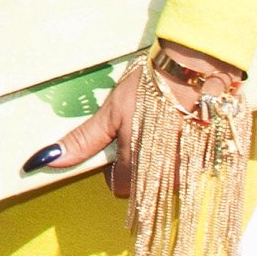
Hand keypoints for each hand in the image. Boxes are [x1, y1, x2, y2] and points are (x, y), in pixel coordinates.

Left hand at [24, 40, 243, 200]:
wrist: (197, 69)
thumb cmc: (149, 87)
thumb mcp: (111, 111)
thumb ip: (83, 141)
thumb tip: (46, 161)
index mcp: (135, 167)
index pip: (118, 187)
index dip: (115, 168)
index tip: (120, 145)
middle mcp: (163, 176)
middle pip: (144, 187)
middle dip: (140, 166)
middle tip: (142, 132)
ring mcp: (190, 170)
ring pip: (168, 179)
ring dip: (164, 162)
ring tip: (165, 128)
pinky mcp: (210, 160)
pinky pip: (192, 169)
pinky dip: (186, 155)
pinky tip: (185, 131)